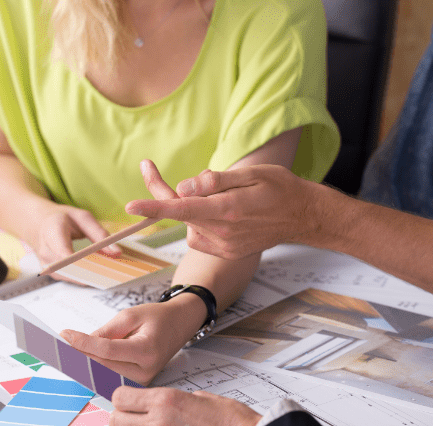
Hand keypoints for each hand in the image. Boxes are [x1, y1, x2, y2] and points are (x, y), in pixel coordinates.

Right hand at [22, 201, 121, 267]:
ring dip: (91, 275)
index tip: (102, 265)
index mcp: (52, 231)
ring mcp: (47, 264)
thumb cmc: (62, 219)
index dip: (83, 262)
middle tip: (114, 271)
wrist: (41, 223)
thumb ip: (100, 234)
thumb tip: (116, 252)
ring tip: (108, 271)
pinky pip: (70, 278)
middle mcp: (46, 251)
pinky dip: (85, 277)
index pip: (64, 252)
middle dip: (93, 271)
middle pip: (70, 268)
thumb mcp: (83, 218)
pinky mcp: (52, 272)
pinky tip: (97, 272)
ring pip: (72, 276)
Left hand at [59, 296, 204, 385]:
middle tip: (60, 344)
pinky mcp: (137, 383)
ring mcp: (142, 381)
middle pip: (102, 366)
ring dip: (86, 362)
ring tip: (70, 349)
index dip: (83, 343)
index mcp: (147, 350)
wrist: (179, 325)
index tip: (65, 335)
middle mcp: (145, 370)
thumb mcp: (131, 315)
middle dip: (80, 354)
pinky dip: (96, 366)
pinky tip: (84, 357)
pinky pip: (111, 376)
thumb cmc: (158, 318)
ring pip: (104, 374)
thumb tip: (82, 344)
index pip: (107, 350)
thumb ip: (106, 332)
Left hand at [109, 387, 260, 425]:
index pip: (120, 398)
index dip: (121, 400)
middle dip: (122, 419)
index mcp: (166, 400)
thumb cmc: (230, 419)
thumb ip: (171, 399)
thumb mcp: (198, 395)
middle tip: (133, 419)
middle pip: (115, 422)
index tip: (126, 402)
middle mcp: (159, 423)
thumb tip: (156, 403)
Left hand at [125, 161, 321, 258]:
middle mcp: (223, 231)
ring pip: (190, 222)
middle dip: (166, 192)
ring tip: (221, 194)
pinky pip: (199, 233)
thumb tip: (184, 187)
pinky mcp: (225, 251)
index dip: (153, 207)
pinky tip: (225, 211)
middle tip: (147, 166)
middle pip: (181, 212)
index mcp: (228, 210)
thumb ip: (216, 182)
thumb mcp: (252, 174)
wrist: (302, 215)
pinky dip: (203, 220)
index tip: (130, 207)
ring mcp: (224, 245)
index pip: (182, 208)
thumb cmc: (279, 187)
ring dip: (193, 206)